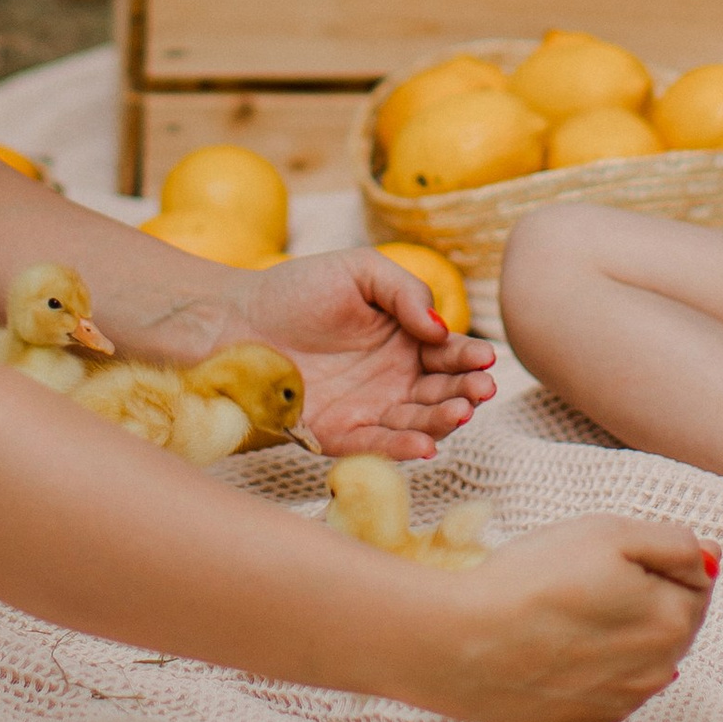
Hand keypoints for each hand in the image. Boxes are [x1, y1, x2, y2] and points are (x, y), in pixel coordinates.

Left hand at [250, 252, 499, 458]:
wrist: (237, 319)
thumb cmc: (299, 289)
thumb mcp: (360, 272)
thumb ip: (406, 292)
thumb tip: (441, 329)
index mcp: (406, 341)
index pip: (448, 354)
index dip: (469, 358)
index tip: (485, 358)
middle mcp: (395, 380)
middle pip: (441, 393)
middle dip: (465, 392)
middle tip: (480, 390)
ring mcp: (369, 410)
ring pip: (417, 424)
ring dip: (442, 422)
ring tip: (459, 414)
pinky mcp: (339, 435)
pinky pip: (375, 446)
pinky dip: (401, 449)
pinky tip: (423, 446)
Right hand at [418, 516, 714, 721]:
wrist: (461, 644)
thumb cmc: (533, 579)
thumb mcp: (609, 532)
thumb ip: (674, 543)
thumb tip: (712, 559)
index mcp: (673, 622)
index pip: (697, 581)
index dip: (657, 558)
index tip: (612, 554)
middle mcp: (659, 673)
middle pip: (671, 622)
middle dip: (644, 597)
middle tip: (586, 578)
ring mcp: (621, 705)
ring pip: (639, 657)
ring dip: (619, 633)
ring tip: (567, 612)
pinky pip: (607, 688)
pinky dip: (592, 667)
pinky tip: (555, 647)